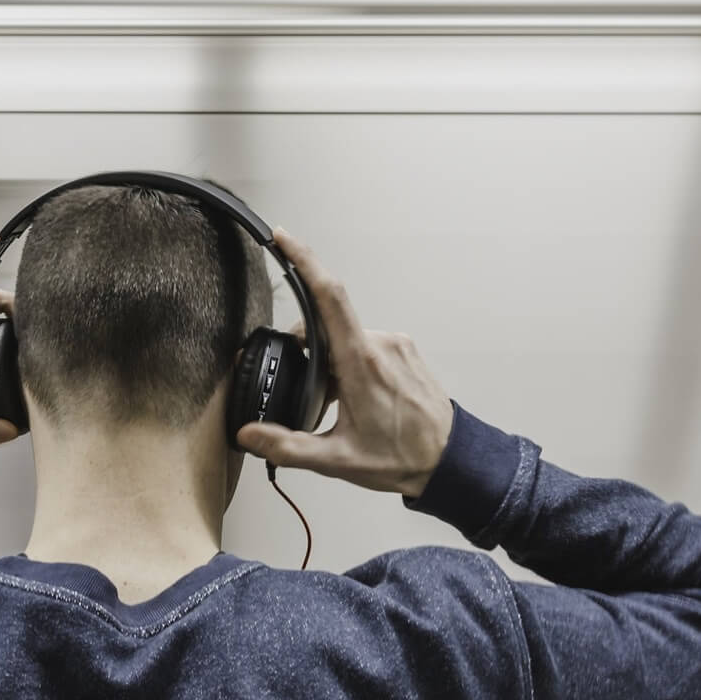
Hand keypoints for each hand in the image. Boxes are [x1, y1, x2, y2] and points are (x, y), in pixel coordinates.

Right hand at [233, 229, 456, 498]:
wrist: (451, 461)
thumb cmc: (401, 458)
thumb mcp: (337, 460)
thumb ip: (287, 446)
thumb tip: (249, 434)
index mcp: (361, 362)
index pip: (329, 297)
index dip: (304, 261)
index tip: (283, 238)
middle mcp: (381, 344)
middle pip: (327, 325)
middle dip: (306, 350)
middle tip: (306, 392)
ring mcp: (396, 345)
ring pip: (345, 338)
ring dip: (330, 362)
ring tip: (337, 404)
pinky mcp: (405, 351)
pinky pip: (365, 344)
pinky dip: (349, 363)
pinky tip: (355, 398)